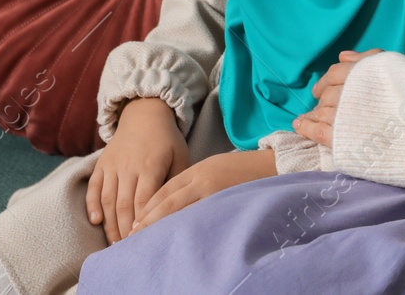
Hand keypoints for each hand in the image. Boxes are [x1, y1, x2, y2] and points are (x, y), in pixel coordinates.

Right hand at [87, 97, 189, 244]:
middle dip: (125, 230)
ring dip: (110, 224)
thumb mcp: (181, 156)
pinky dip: (92, 204)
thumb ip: (178, 182)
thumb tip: (178, 210)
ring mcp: (113, 165)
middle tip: (128, 251)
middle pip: (124, 204)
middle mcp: (129, 167)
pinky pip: (94, 186)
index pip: (144, 201)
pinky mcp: (102, 164)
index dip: (143, 223)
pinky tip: (95, 221)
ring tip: (115, 244)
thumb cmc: (167, 140)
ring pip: (108, 199)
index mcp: (151, 166)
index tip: (144, 242)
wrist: (144, 113)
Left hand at [131, 149, 276, 231]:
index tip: (135, 222)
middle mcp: (201, 180)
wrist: (271, 166)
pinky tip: (177, 236)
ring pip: (180, 211)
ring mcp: (213, 192)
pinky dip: (185, 227)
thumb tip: (171, 204)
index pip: (165, 190)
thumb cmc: (241, 169)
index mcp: (196, 170)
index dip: (148, 207)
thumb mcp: (212, 168)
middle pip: (168, 202)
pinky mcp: (225, 203)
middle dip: (148, 219)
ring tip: (147, 238)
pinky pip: (200, 218)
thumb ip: (193, 182)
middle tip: (133, 234)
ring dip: (162, 225)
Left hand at [292, 48, 381, 146]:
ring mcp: (346, 118)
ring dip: (315, 113)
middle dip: (323, 98)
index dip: (327, 79)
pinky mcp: (344, 140)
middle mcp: (352, 93)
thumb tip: (342, 56)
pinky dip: (306, 127)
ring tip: (310, 117)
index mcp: (364, 74)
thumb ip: (368, 59)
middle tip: (322, 105)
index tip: (321, 88)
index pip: (337, 73)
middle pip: (328, 93)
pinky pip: (317, 131)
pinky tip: (299, 124)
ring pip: (322, 112)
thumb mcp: (395, 68)